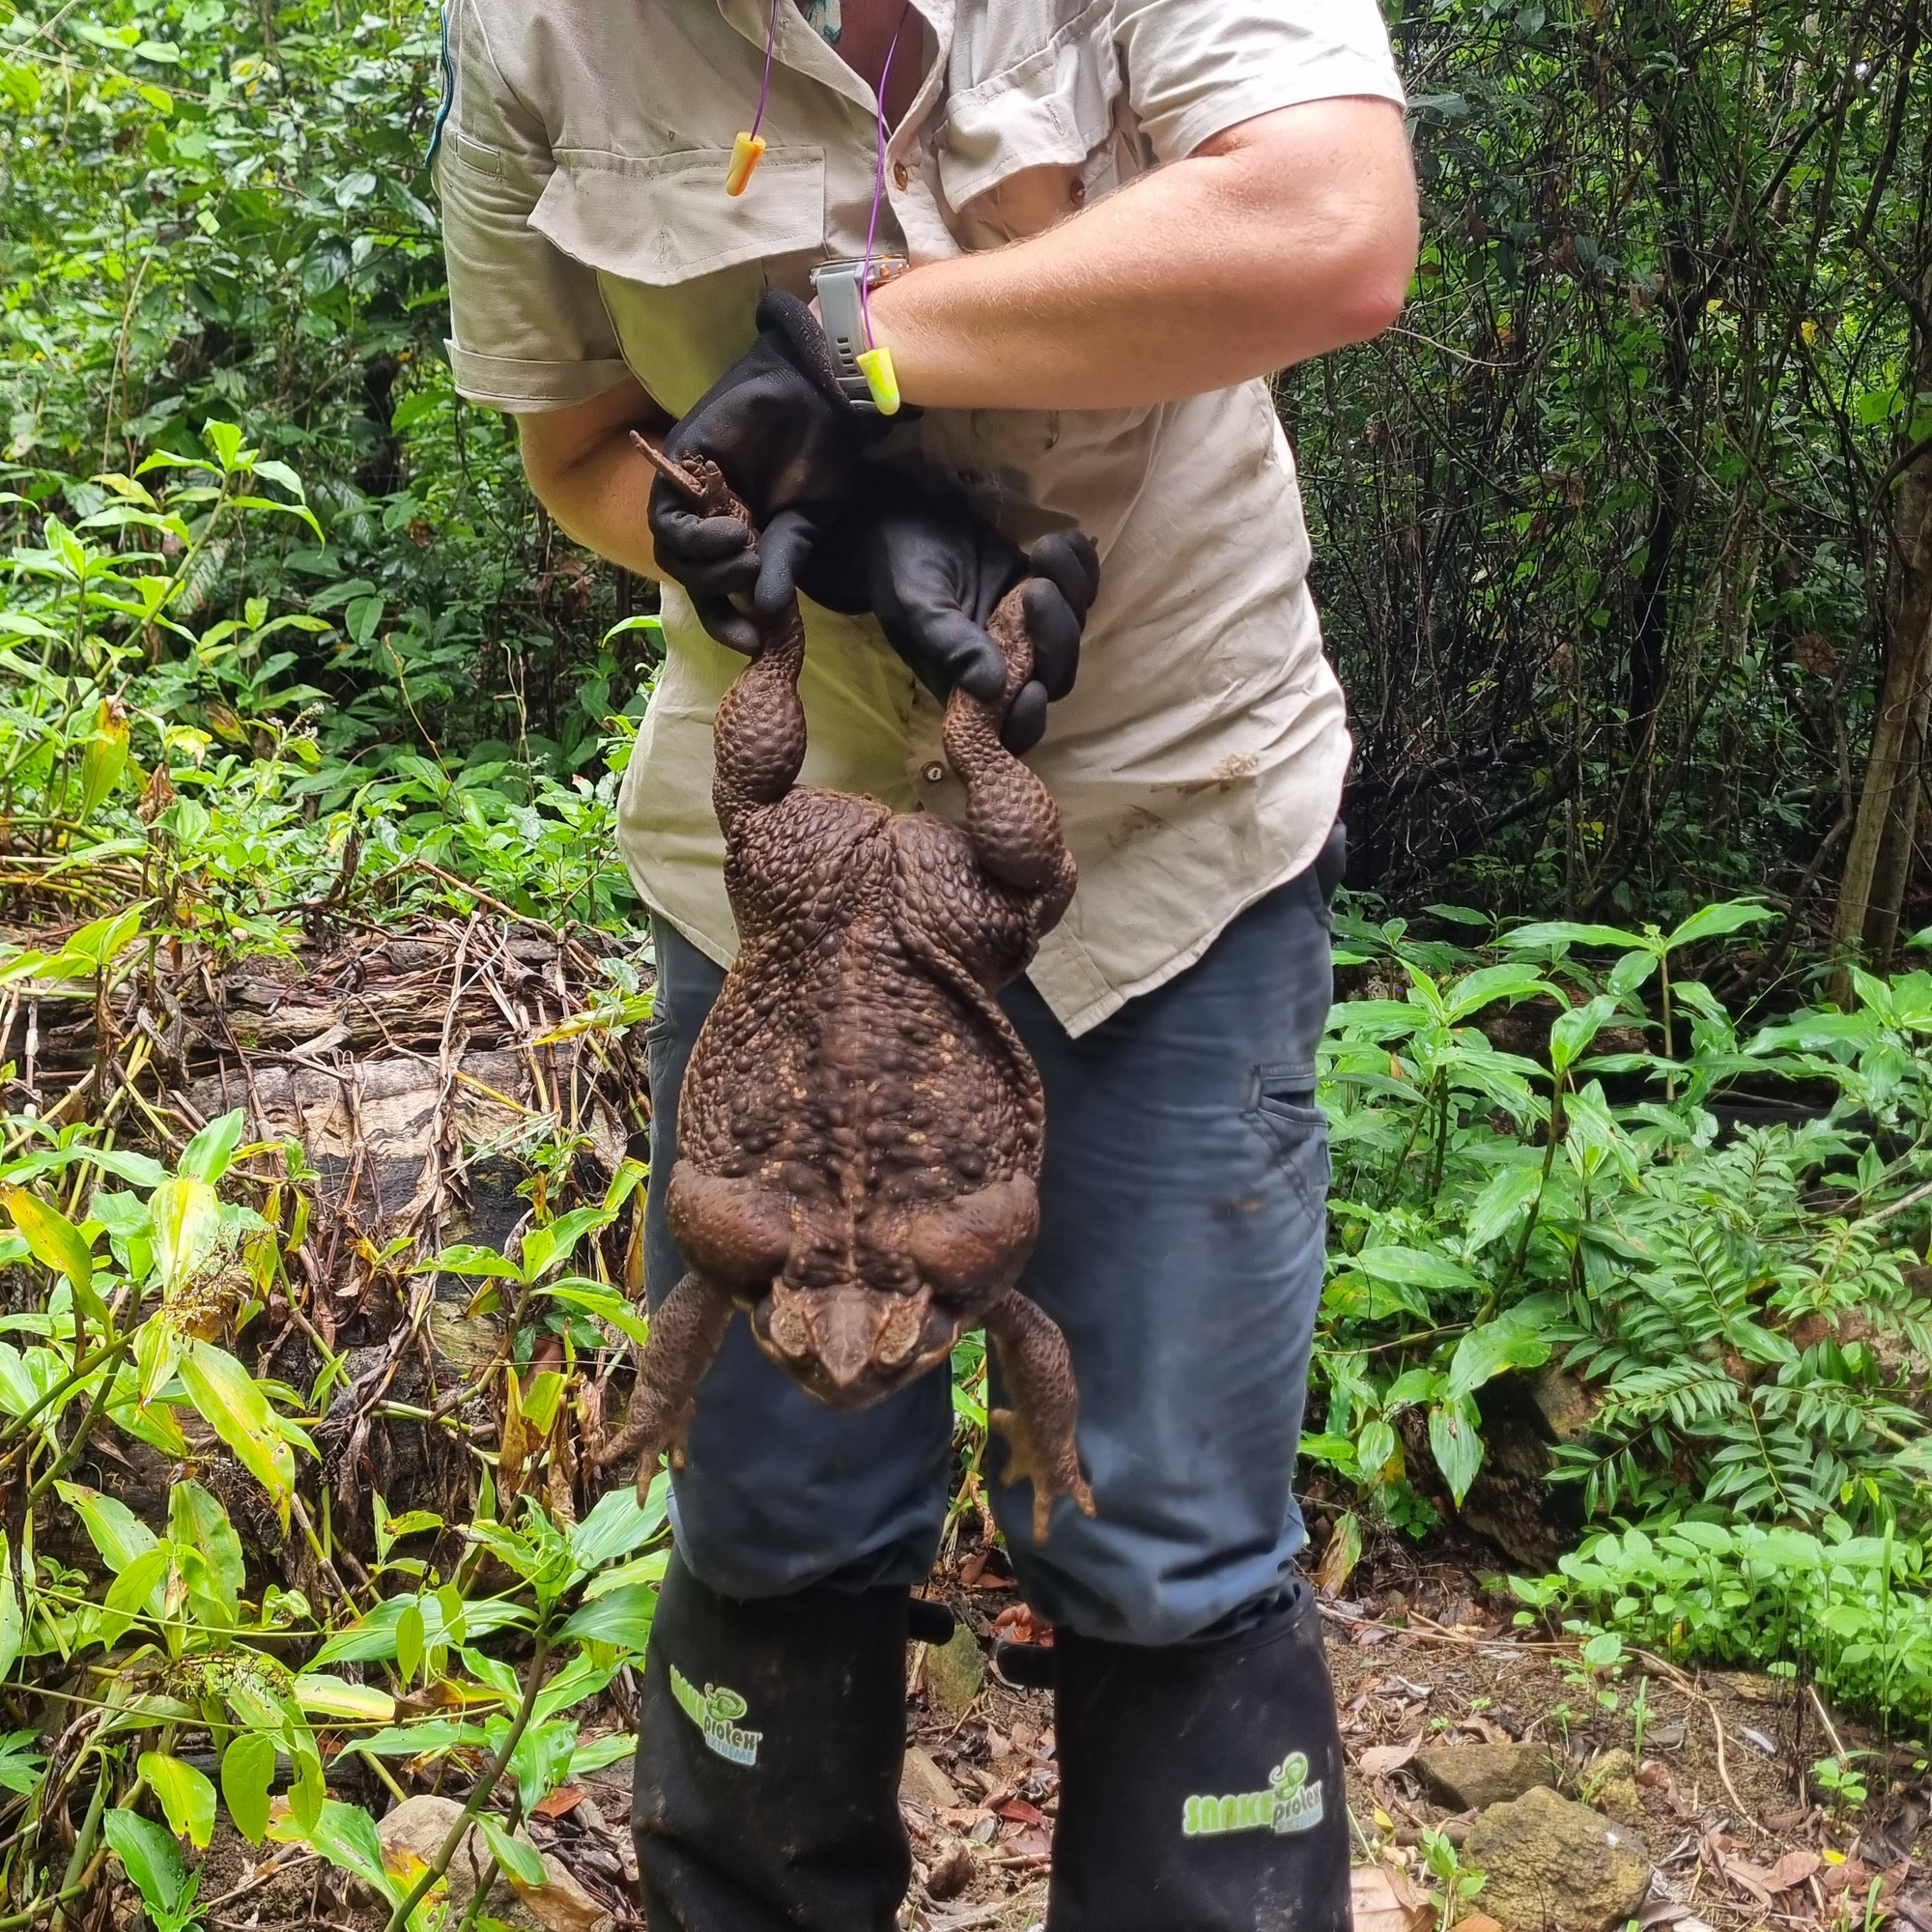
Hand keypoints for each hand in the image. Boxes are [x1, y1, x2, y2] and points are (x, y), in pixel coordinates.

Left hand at [647, 292, 884, 653]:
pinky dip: (694, 537)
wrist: (819, 393)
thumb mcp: (806, 523)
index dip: (726, 622)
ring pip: (672, 552)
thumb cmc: (822, 453)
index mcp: (740, 534)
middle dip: (719, 590)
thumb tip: (766, 615)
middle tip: (755, 572)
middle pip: (689, 575)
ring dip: (707, 565)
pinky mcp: (679, 465)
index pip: (716, 591)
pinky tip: (730, 531)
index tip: (751, 642)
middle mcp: (710, 518)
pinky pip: (667, 519)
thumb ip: (782, 565)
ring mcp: (692, 493)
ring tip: (746, 548)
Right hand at [800, 467, 1099, 753]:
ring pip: (1073, 630)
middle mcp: (1006, 664)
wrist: (902, 521)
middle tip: (1035, 589)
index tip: (1033, 688)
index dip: (1029, 719)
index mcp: (969, 686)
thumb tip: (993, 688)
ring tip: (1042, 550)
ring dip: (1071, 592)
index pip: (1011, 727)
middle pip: (1056, 674)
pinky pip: (1082, 589)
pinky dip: (1081, 566)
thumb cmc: (900, 570)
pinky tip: (1062, 539)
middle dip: (1056, 636)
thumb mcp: (918, 607)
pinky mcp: (1044, 591)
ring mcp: (1029, 629)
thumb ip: (951, 646)